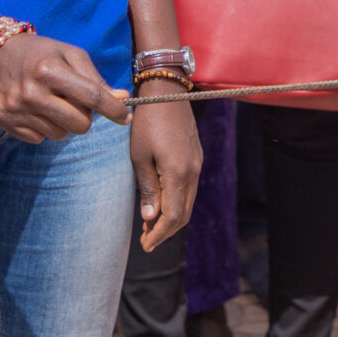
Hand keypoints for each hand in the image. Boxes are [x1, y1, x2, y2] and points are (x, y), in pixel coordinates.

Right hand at [0, 32, 117, 141]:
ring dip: (62, 123)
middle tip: (74, 101)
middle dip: (84, 116)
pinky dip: (42, 127)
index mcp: (49, 70)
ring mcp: (15, 108)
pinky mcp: (2, 120)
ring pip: (60, 135)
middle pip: (79, 124)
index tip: (126, 117)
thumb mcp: (72, 56)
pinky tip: (35, 109)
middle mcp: (30, 92)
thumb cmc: (44, 54)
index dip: (113, 109)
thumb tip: (120, 99)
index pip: (91, 97)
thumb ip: (96, 79)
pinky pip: (39, 139)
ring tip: (52, 102)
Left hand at [127, 93, 201, 251]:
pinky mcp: (196, 156)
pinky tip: (161, 202)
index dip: (159, 234)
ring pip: (188, 202)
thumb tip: (150, 218)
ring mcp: (197, 164)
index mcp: (178, 173)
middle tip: (146, 240)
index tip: (145, 246)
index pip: (173, 216)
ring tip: (150, 225)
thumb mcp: (139, 155)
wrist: (167, 90)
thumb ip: (148, 188)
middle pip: (184, 214)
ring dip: (171, 217)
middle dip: (165, 231)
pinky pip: (190, 188)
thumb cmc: (147, 121)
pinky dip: (177, 202)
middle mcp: (193, 172)